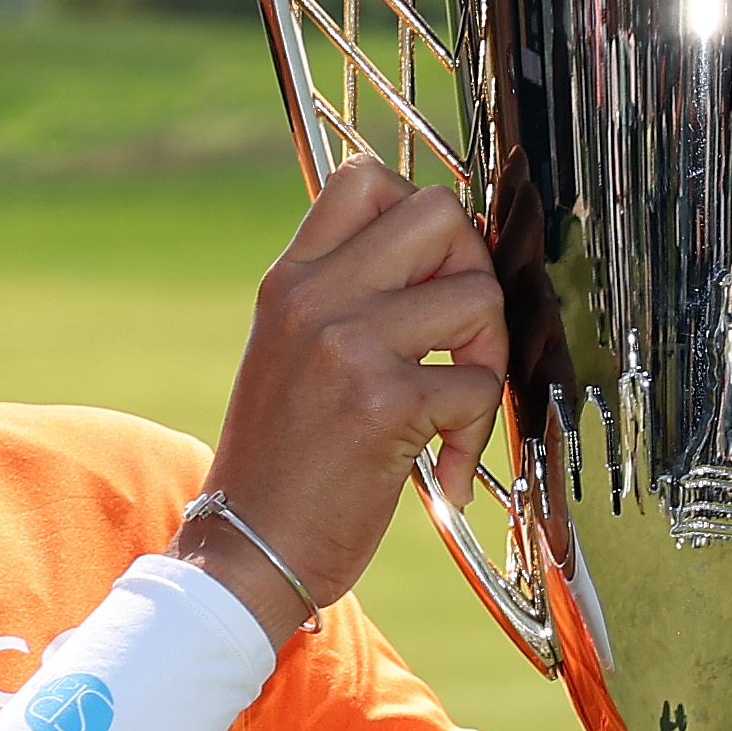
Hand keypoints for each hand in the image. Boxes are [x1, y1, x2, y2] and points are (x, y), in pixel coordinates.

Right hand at [187, 158, 506, 629]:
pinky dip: (475, 434)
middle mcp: (314, 298)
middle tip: (458, 336)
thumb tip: (435, 264)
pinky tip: (442, 472)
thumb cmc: (278, 467)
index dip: (420, 217)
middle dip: (472, 271)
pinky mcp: (382, 403)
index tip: (426, 278)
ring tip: (453, 412)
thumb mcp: (287, 355)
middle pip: (440, 214)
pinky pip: (479, 386)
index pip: (366, 178)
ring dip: (488, 359)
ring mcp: (347, 345)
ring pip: (477, 296)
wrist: (244, 552)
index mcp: (290, 280)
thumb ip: (342, 300)